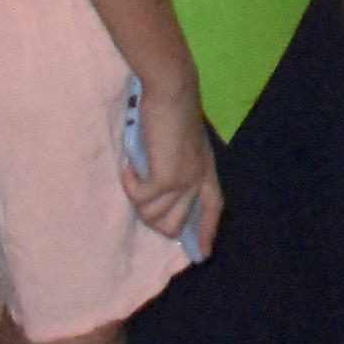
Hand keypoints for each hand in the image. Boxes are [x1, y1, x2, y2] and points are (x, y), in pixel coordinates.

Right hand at [123, 64, 220, 248]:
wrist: (172, 89)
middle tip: (141, 194)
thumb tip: (161, 188)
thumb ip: (178, 163)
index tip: (203, 253)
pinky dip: (130, 185)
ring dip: (138, 200)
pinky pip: (140, 198)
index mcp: (206, 169)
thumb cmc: (171, 110)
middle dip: (151, 218)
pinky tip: (130, 168)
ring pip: (153, 216)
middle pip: (174, 225)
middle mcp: (198, 179)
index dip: (207, 231)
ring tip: (135, 174)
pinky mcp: (165, 178)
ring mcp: (183, 181)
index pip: (213, 207)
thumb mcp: (181, 142)